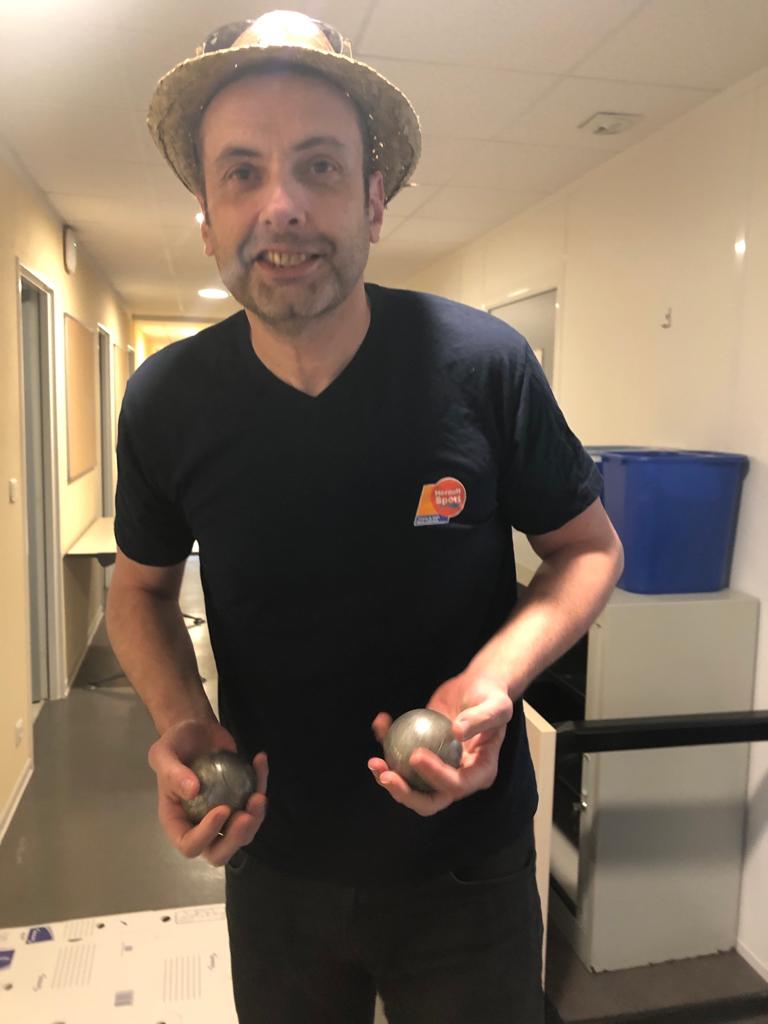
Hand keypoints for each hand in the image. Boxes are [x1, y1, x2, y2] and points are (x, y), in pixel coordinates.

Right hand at [148, 719, 267, 867]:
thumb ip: (172, 772)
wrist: (194, 729)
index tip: (222, 809)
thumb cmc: (174, 744)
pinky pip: (254, 804)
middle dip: (235, 839)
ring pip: (242, 834)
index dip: (207, 835)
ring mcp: (222, 816)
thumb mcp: (163, 754)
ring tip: (259, 796)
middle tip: (247, 816)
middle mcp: (199, 825)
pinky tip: (260, 762)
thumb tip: (193, 791)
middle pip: (219, 852)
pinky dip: (261, 785)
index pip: (190, 844)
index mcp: (177, 821)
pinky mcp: (239, 800)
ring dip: (255, 820)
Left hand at [367, 674, 512, 815]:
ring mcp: (438, 769)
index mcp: (480, 774)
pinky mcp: (423, 754)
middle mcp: (458, 778)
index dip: (435, 776)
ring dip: (388, 777)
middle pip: (430, 799)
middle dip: (404, 794)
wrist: (477, 686)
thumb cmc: (491, 695)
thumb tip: (456, 732)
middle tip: (385, 775)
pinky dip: (387, 743)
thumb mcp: (496, 704)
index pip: (456, 785)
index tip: (416, 755)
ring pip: (411, 785)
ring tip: (373, 761)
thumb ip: (480, 718)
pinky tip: (380, 724)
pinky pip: (401, 756)